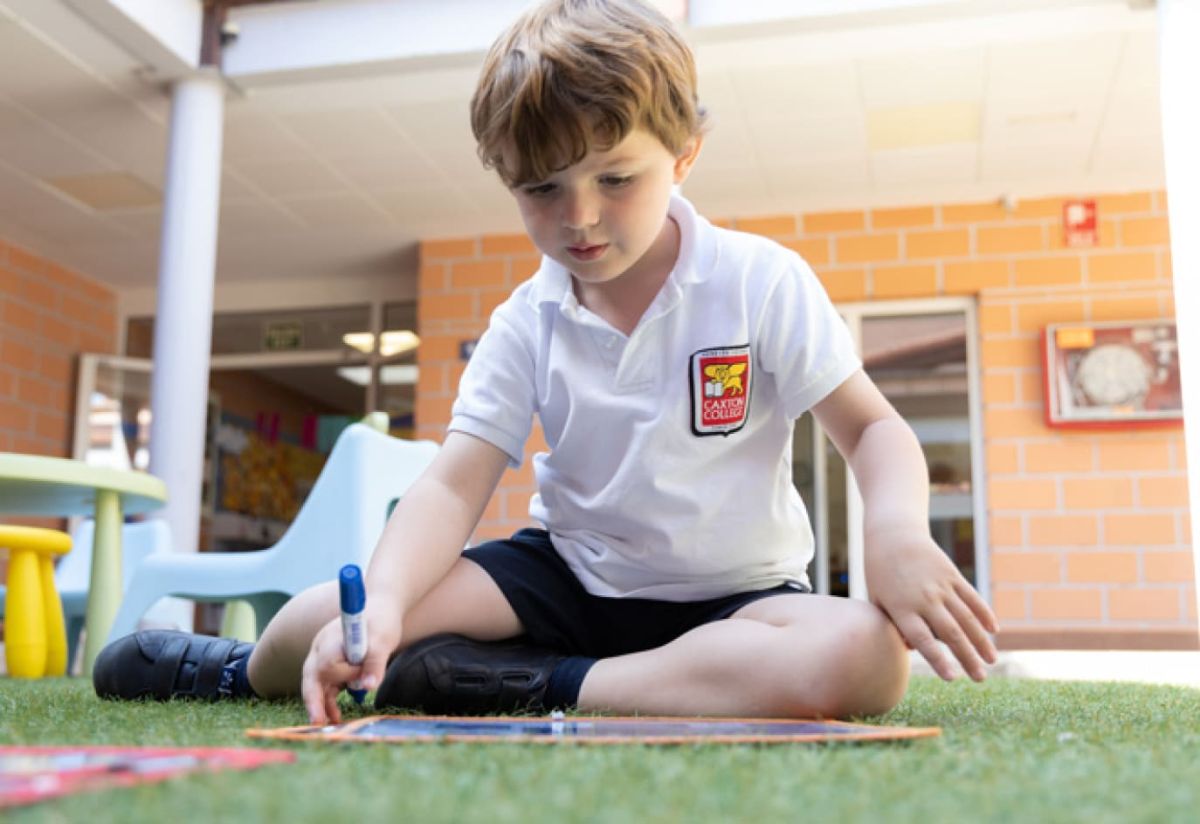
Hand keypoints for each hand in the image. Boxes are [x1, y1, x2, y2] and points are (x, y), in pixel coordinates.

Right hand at [300, 604, 401, 724]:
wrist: (380, 606)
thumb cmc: (381, 620)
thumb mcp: (383, 640)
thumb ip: (375, 663)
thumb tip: (369, 687)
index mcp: (329, 640)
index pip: (328, 666)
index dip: (346, 675)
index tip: (366, 673)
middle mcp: (321, 649)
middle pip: (311, 678)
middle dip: (313, 701)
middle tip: (318, 723)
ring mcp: (323, 657)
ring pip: (317, 684)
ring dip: (323, 705)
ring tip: (333, 725)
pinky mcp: (331, 664)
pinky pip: (326, 685)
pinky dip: (329, 699)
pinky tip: (336, 714)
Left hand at [865, 528, 997, 681]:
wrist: (892, 535)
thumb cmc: (879, 573)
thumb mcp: (878, 600)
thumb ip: (893, 625)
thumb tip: (914, 649)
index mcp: (901, 608)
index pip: (922, 639)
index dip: (938, 659)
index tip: (952, 678)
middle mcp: (923, 598)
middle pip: (950, 633)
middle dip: (967, 658)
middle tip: (980, 679)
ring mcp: (940, 586)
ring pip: (966, 618)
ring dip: (981, 641)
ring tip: (991, 661)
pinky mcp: (952, 575)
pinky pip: (972, 597)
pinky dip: (984, 613)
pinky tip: (994, 630)